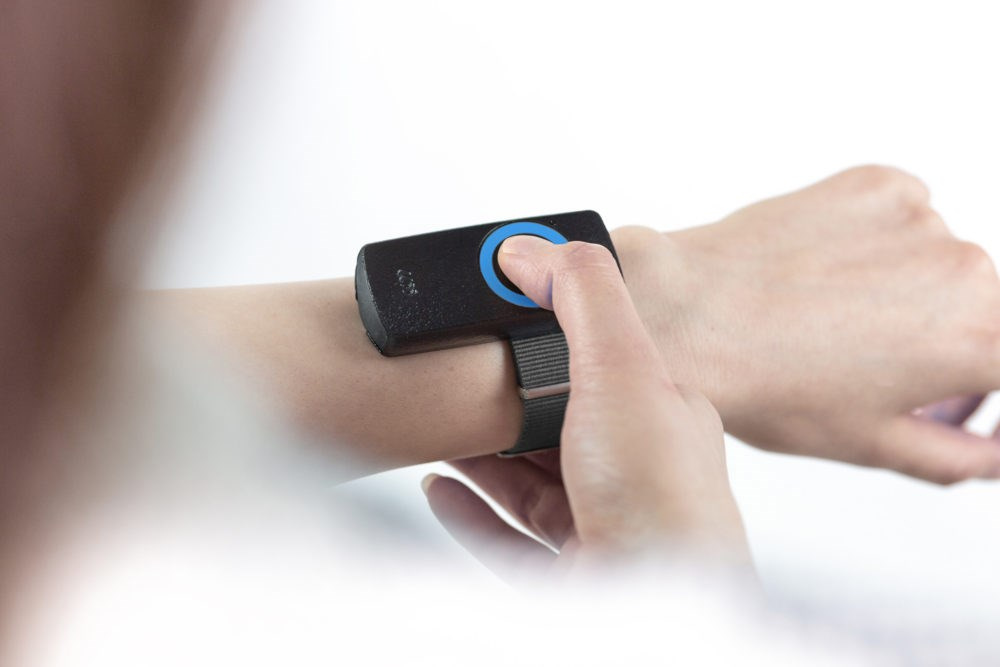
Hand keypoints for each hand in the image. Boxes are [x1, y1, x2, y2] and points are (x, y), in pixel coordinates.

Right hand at [423, 236, 749, 581]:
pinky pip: (507, 541)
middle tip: (454, 379)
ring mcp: (599, 531)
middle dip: (503, 405)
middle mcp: (633, 475)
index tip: (495, 314)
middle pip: (556, 427)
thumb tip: (527, 247)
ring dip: (481, 459)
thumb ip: (581, 295)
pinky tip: (440, 490)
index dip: (547, 336)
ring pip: (529, 487)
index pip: (597, 362)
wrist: (661, 607)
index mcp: (658, 418)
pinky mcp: (566, 581)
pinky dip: (470, 512)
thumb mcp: (624, 366)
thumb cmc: (661, 498)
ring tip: (437, 432)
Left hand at [610, 165, 999, 483]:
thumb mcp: (872, 444)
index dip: (991, 391)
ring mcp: (921, 219)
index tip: (965, 401)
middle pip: (987, 309)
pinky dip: (879, 242)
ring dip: (912, 288)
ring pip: (941, 260)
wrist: (687, 314)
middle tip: (889, 368)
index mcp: (979, 342)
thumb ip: (959, 456)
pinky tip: (826, 272)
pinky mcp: (879, 184)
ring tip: (836, 319)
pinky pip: (904, 216)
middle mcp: (968, 270)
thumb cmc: (768, 385)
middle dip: (954, 342)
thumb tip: (996, 454)